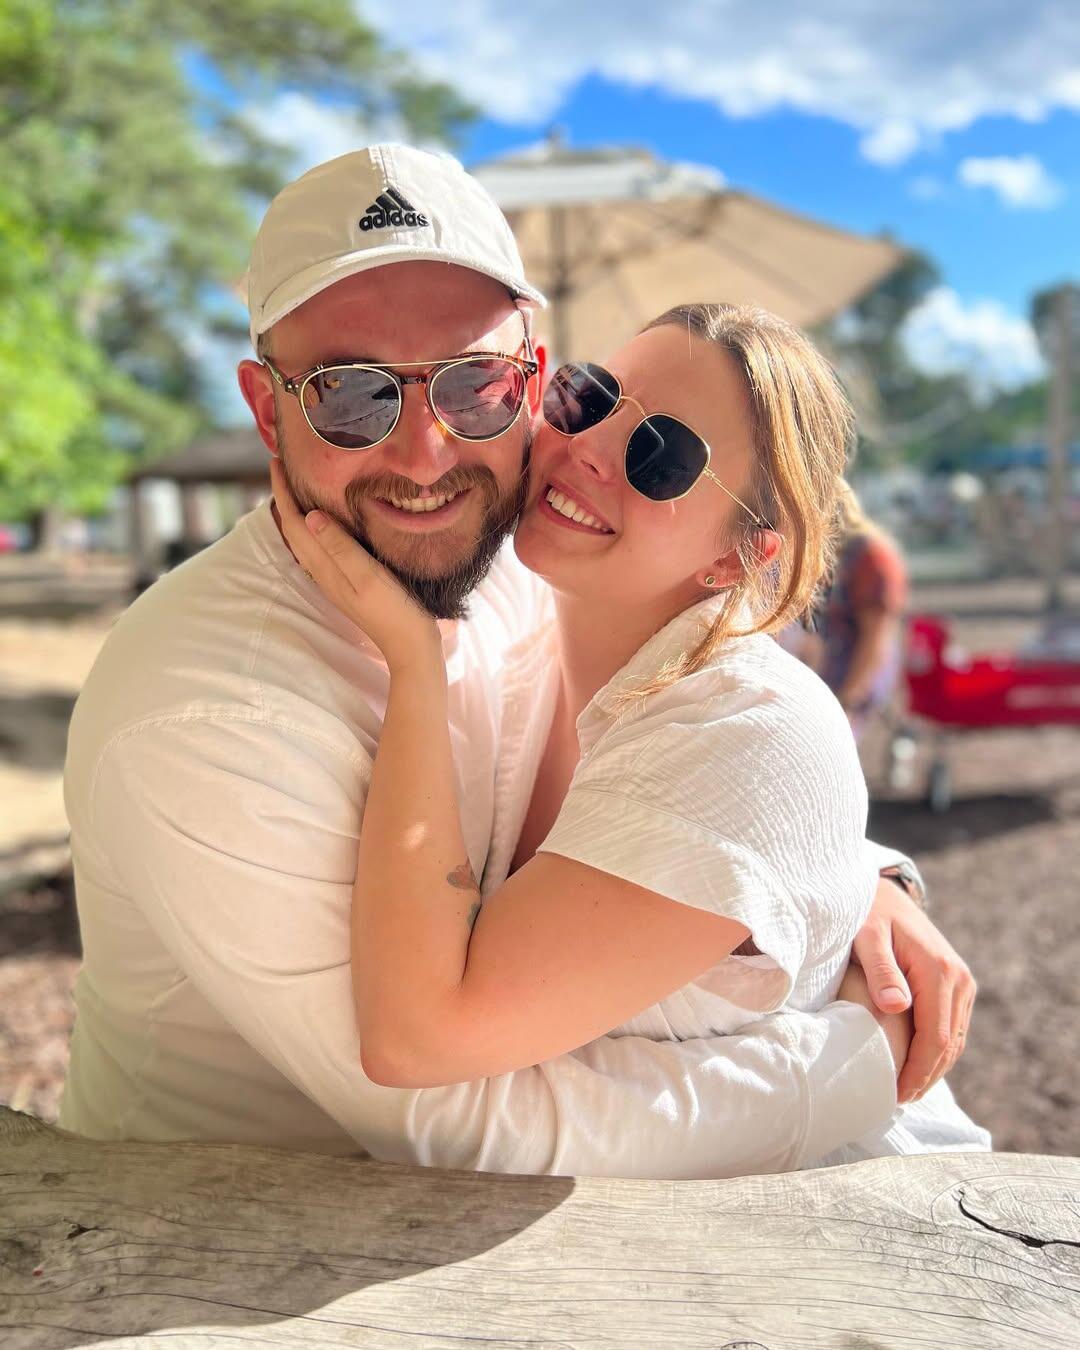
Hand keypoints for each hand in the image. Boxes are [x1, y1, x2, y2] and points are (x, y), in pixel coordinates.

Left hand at [269, 460, 440, 672]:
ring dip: (297, 512)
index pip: (293, 523)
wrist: (410, 646)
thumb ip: (339, 547)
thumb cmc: (394, 610)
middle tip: (283, 467)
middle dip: (285, 498)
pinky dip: (315, 528)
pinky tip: (326, 521)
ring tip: (298, 487)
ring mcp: (335, 579)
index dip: (282, 492)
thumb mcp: (367, 576)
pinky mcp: (348, 582)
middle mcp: (323, 573)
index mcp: (325, 567)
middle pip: (294, 530)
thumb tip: (309, 516)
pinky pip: (321, 548)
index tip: (276, 462)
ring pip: (305, 540)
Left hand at [851, 876, 975, 1103]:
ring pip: (954, 1039)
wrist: (886, 894)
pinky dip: (938, 1051)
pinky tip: (916, 1066)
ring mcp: (961, 982)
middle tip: (898, 1100)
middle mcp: (958, 979)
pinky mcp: (956, 985)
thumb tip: (896, 1005)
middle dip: (926, 1077)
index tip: (896, 1093)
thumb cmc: (868, 915)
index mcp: (939, 971)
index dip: (918, 1071)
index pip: (935, 1037)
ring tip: (905, 1091)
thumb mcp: (866, 936)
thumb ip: (880, 969)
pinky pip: (952, 1027)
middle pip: (949, 1044)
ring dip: (934, 1068)